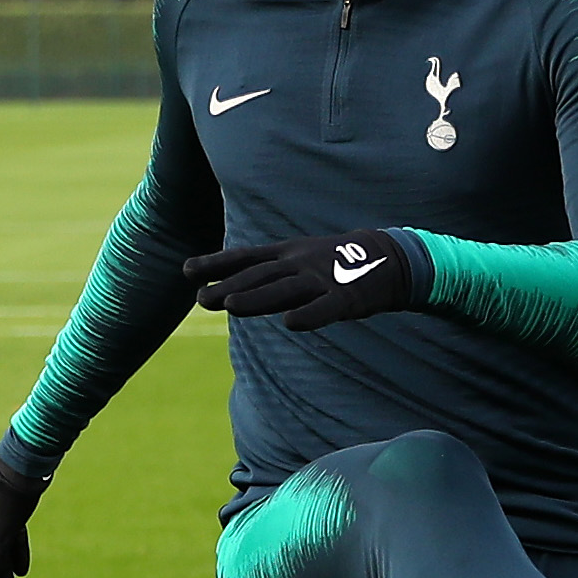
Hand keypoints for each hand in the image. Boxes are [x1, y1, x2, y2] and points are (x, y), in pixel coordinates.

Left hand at [180, 228, 427, 330]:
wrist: (390, 259)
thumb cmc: (337, 264)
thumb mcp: (299, 261)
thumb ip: (267, 276)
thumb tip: (229, 291)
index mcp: (289, 253)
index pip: (246, 258)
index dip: (217, 264)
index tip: (187, 271)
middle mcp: (301, 264)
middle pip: (260, 276)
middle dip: (231, 286)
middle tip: (201, 299)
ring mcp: (324, 280)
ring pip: (286, 290)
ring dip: (258, 298)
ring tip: (231, 307)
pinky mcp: (347, 299)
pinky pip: (326, 308)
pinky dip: (309, 315)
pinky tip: (291, 324)